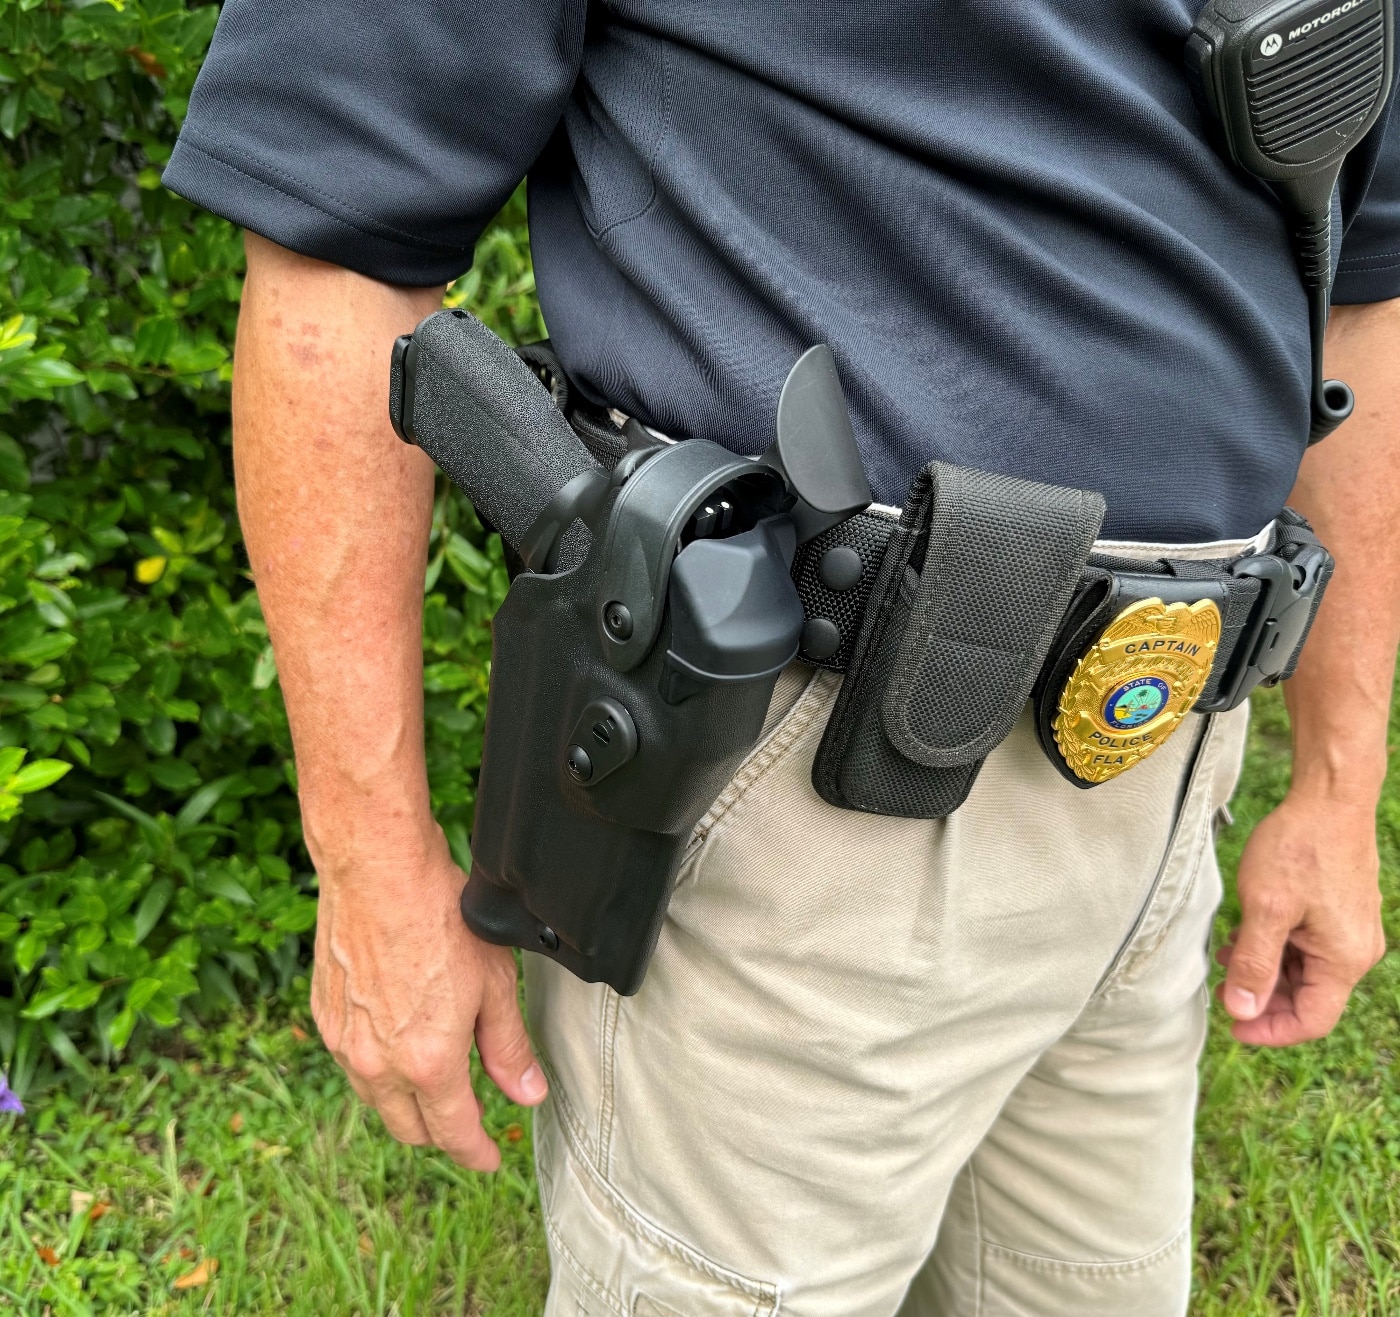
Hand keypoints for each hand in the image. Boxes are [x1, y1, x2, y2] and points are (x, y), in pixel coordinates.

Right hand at [309, 826, 546, 1169]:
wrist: (377, 871)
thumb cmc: (441, 917)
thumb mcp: (495, 984)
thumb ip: (508, 1047)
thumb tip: (526, 1094)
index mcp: (426, 1063)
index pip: (452, 1132)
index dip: (475, 1152)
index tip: (489, 1157)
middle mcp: (377, 1064)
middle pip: (410, 1128)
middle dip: (441, 1132)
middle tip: (467, 1119)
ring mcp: (343, 1043)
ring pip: (377, 1099)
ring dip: (407, 1101)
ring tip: (436, 1080)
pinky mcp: (323, 1017)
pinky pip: (352, 1064)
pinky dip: (378, 1068)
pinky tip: (399, 1041)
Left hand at [1217, 789, 1384, 1045]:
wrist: (1329, 800)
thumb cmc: (1299, 849)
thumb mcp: (1265, 908)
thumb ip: (1254, 963)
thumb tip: (1242, 1010)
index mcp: (1343, 959)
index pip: (1312, 1020)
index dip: (1271, 1030)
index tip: (1233, 1027)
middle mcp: (1355, 951)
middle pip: (1308, 997)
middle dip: (1264, 1000)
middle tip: (1223, 992)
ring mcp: (1349, 931)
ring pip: (1304, 971)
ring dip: (1265, 972)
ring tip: (1226, 961)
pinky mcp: (1339, 912)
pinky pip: (1307, 946)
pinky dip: (1276, 949)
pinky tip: (1243, 937)